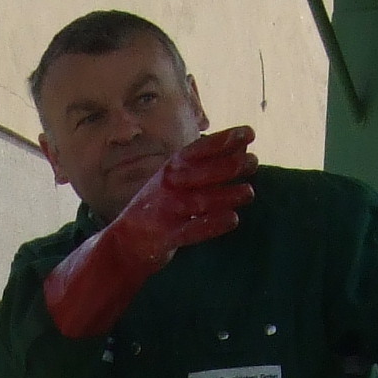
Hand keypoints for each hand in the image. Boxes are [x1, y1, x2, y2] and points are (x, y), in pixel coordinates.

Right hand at [43, 126, 258, 337]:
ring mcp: (165, 212)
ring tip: (248, 192)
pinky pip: (190, 231)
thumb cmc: (159, 207)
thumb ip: (207, 163)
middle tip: (253, 162)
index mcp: (170, 170)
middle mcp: (166, 187)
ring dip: (225, 195)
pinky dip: (211, 225)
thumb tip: (243, 144)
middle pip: (200, 173)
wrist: (125, 244)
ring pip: (198, 201)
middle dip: (228, 165)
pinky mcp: (165, 238)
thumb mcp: (177, 180)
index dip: (223, 140)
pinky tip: (232, 219)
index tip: (249, 133)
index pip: (198, 150)